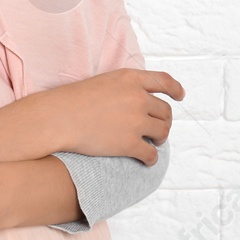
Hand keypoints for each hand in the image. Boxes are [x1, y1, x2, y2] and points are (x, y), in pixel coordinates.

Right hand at [38, 68, 183, 163]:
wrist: (59, 118)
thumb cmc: (74, 101)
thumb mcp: (105, 81)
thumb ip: (125, 87)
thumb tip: (140, 98)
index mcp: (131, 78)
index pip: (164, 81)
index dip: (175, 89)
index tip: (180, 96)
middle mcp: (138, 97)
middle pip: (165, 110)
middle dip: (164, 121)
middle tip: (158, 129)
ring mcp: (136, 121)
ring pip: (162, 131)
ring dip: (160, 138)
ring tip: (153, 143)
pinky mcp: (130, 143)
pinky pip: (150, 153)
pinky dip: (151, 158)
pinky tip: (146, 160)